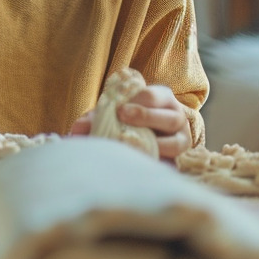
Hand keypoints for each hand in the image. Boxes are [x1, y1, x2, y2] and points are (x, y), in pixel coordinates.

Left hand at [70, 84, 191, 160]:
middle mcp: (177, 115)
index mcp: (162, 97)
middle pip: (170, 117)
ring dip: (158, 145)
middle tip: (123, 117)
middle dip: (146, 118)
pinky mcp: (180, 157)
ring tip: (135, 146)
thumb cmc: (131, 117)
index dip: (137, 101)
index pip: (153, 95)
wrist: (153, 132)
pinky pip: (176, 162)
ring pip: (178, 142)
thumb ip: (97, 116)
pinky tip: (142, 162)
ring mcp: (182, 137)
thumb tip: (75, 130)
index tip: (119, 108)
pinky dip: (161, 162)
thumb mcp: (116, 111)